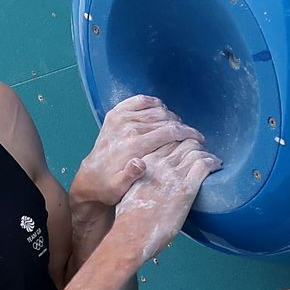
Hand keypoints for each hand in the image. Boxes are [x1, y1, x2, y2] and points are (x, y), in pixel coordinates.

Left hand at [70, 94, 199, 207]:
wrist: (90, 179)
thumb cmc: (109, 187)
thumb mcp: (119, 188)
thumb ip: (130, 176)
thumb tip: (140, 164)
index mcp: (133, 145)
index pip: (169, 132)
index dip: (189, 133)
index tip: (200, 139)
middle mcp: (127, 127)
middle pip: (166, 119)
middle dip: (183, 126)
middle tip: (191, 136)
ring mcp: (120, 118)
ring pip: (156, 109)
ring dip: (171, 117)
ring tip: (177, 129)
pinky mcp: (115, 113)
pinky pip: (140, 100)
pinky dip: (154, 103)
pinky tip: (161, 112)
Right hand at [114, 140, 221, 259]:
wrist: (130, 235)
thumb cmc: (129, 219)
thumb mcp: (132, 189)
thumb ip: (144, 178)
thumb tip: (156, 182)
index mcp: (144, 162)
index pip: (168, 140)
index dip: (181, 142)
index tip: (188, 147)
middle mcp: (159, 164)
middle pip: (183, 143)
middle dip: (196, 146)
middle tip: (203, 153)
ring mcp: (173, 176)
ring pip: (196, 151)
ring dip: (206, 154)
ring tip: (212, 160)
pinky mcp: (185, 189)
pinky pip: (204, 166)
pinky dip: (213, 163)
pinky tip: (217, 165)